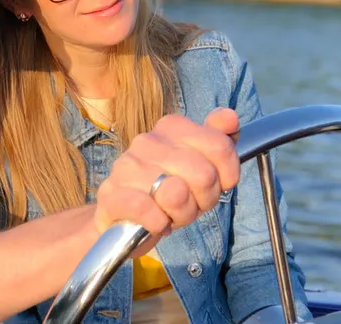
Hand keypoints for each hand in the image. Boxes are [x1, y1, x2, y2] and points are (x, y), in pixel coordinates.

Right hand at [93, 108, 240, 254]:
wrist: (125, 220)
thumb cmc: (168, 191)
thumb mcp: (202, 167)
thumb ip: (218, 141)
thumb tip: (229, 118)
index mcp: (172, 127)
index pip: (220, 146)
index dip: (226, 176)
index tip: (214, 184)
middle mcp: (147, 140)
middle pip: (204, 174)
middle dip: (203, 199)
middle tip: (189, 202)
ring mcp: (127, 165)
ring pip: (177, 194)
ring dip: (181, 214)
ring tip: (169, 212)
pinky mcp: (111, 193)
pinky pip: (148, 210)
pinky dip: (158, 222)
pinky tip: (155, 221)